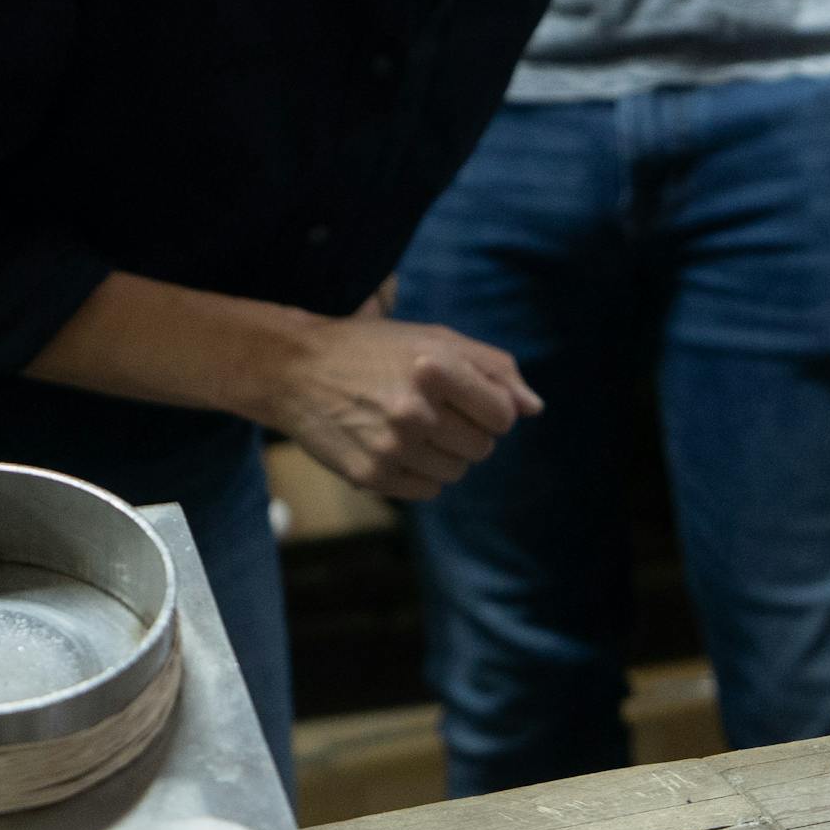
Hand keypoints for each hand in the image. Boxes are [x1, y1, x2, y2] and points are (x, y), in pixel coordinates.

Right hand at [256, 294, 540, 499]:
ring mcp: (392, 447)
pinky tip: (393, 445)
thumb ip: (493, 368)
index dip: (491, 409)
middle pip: (481, 448)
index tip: (467, 399)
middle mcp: (414, 409)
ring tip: (410, 427)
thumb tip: (534, 409)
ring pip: (456, 473)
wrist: (295, 370)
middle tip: (432, 410)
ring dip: (443, 454)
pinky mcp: (371, 475)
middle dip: (466, 431)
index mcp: (435, 367)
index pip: (502, 416)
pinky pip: (427, 489)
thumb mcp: (434, 339)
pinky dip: (419, 473)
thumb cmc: (373, 350)